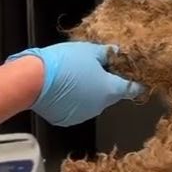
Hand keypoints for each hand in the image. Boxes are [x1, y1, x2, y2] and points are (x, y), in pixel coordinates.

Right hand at [7, 42, 144, 126]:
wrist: (33, 81)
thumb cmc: (66, 62)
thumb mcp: (90, 51)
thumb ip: (107, 53)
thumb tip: (117, 52)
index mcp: (110, 90)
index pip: (131, 89)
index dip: (135, 83)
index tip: (138, 80)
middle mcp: (100, 106)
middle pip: (110, 94)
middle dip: (107, 83)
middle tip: (98, 68)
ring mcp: (83, 115)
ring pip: (93, 101)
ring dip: (90, 92)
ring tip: (77, 76)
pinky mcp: (66, 120)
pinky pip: (77, 108)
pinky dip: (75, 100)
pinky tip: (65, 88)